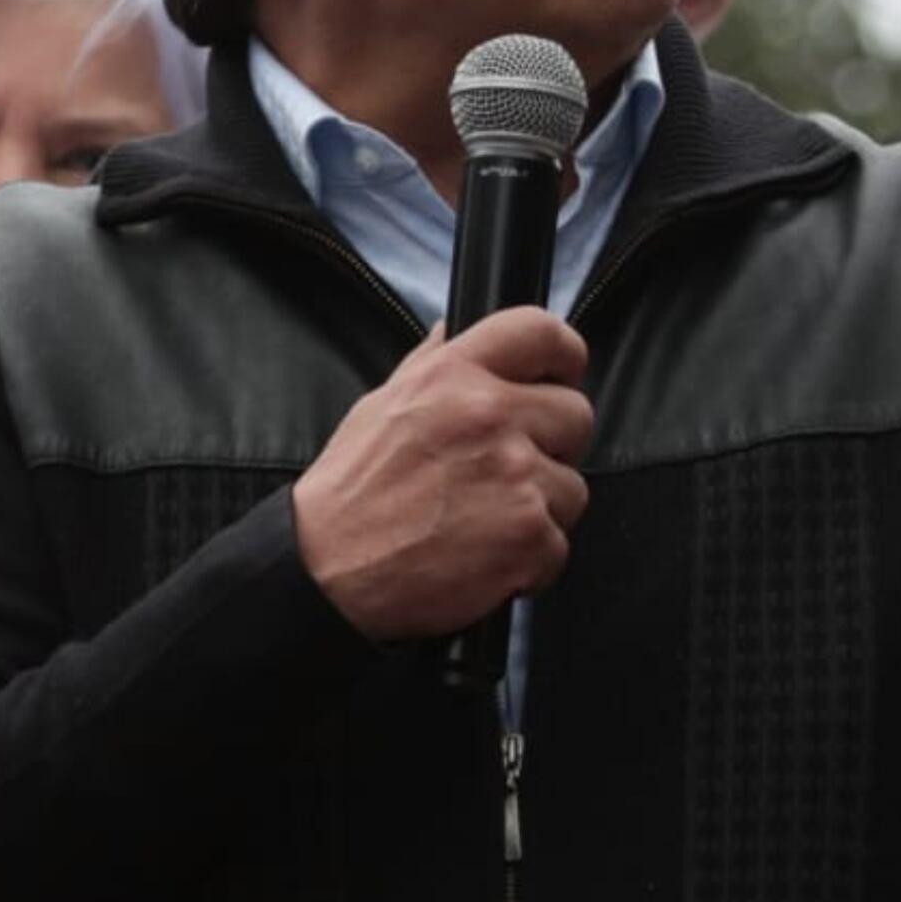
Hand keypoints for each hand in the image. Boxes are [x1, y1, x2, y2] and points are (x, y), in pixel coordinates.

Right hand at [292, 309, 592, 641]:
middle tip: (503, 473)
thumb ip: (432, 363)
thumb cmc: (352, 494)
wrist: (325, 572)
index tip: (561, 379)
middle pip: (576, 415)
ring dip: (539, 509)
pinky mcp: (529, 534)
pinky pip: (559, 544)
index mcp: (453, 375)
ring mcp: (515, 476)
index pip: (543, 333)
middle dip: (551, 446)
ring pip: (572, 487)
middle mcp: (489, 416)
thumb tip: (455, 329)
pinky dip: (530, 560)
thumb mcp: (382, 406)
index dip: (563, 357)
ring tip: (481, 521)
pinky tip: (483, 557)